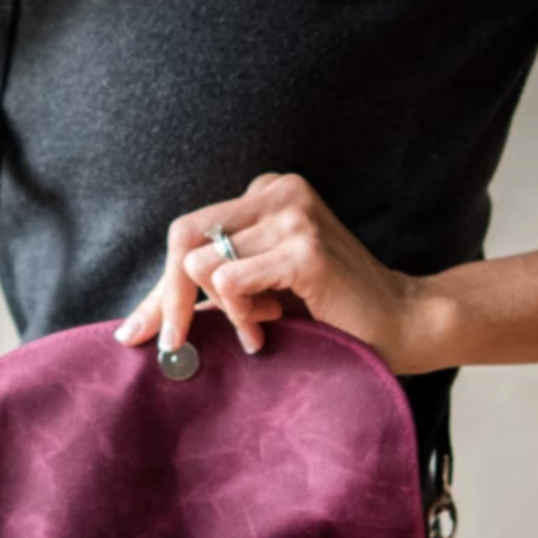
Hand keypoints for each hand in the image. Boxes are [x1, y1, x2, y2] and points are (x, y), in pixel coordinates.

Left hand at [112, 172, 449, 374]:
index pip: (188, 230)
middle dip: (170, 298)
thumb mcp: (259, 294)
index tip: (137, 332)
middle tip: (174, 346)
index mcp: (266, 194)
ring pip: (203, 264)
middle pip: (184, 238)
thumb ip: (209, 293)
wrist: (402, 324)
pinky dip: (238, 313)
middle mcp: (279, 192)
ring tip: (257, 330)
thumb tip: (136, 326)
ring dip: (220, 312)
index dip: (160, 286)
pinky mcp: (304, 248)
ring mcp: (294, 215)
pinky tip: (269, 329)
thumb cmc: (331, 312)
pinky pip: (231, 282)